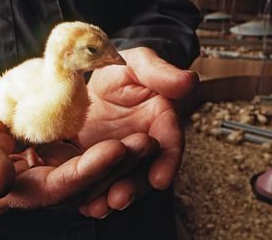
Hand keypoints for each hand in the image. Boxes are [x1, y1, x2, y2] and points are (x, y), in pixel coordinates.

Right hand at [0, 103, 158, 215]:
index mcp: (15, 191)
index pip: (60, 186)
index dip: (89, 169)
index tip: (117, 148)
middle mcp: (38, 191)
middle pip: (84, 184)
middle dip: (116, 166)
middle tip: (145, 143)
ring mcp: (49, 178)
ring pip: (92, 174)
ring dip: (120, 160)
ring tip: (146, 141)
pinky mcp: (56, 165)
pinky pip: (88, 161)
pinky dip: (109, 153)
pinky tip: (129, 139)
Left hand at [77, 47, 197, 217]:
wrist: (96, 80)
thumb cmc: (122, 69)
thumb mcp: (139, 63)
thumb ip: (161, 73)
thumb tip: (189, 82)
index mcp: (161, 120)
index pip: (170, 142)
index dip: (167, 161)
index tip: (160, 179)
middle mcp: (145, 144)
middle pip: (146, 170)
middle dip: (135, 186)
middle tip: (119, 198)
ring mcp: (123, 156)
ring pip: (123, 180)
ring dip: (113, 196)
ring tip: (98, 207)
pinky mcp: (100, 162)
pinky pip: (99, 181)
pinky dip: (92, 193)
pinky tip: (83, 203)